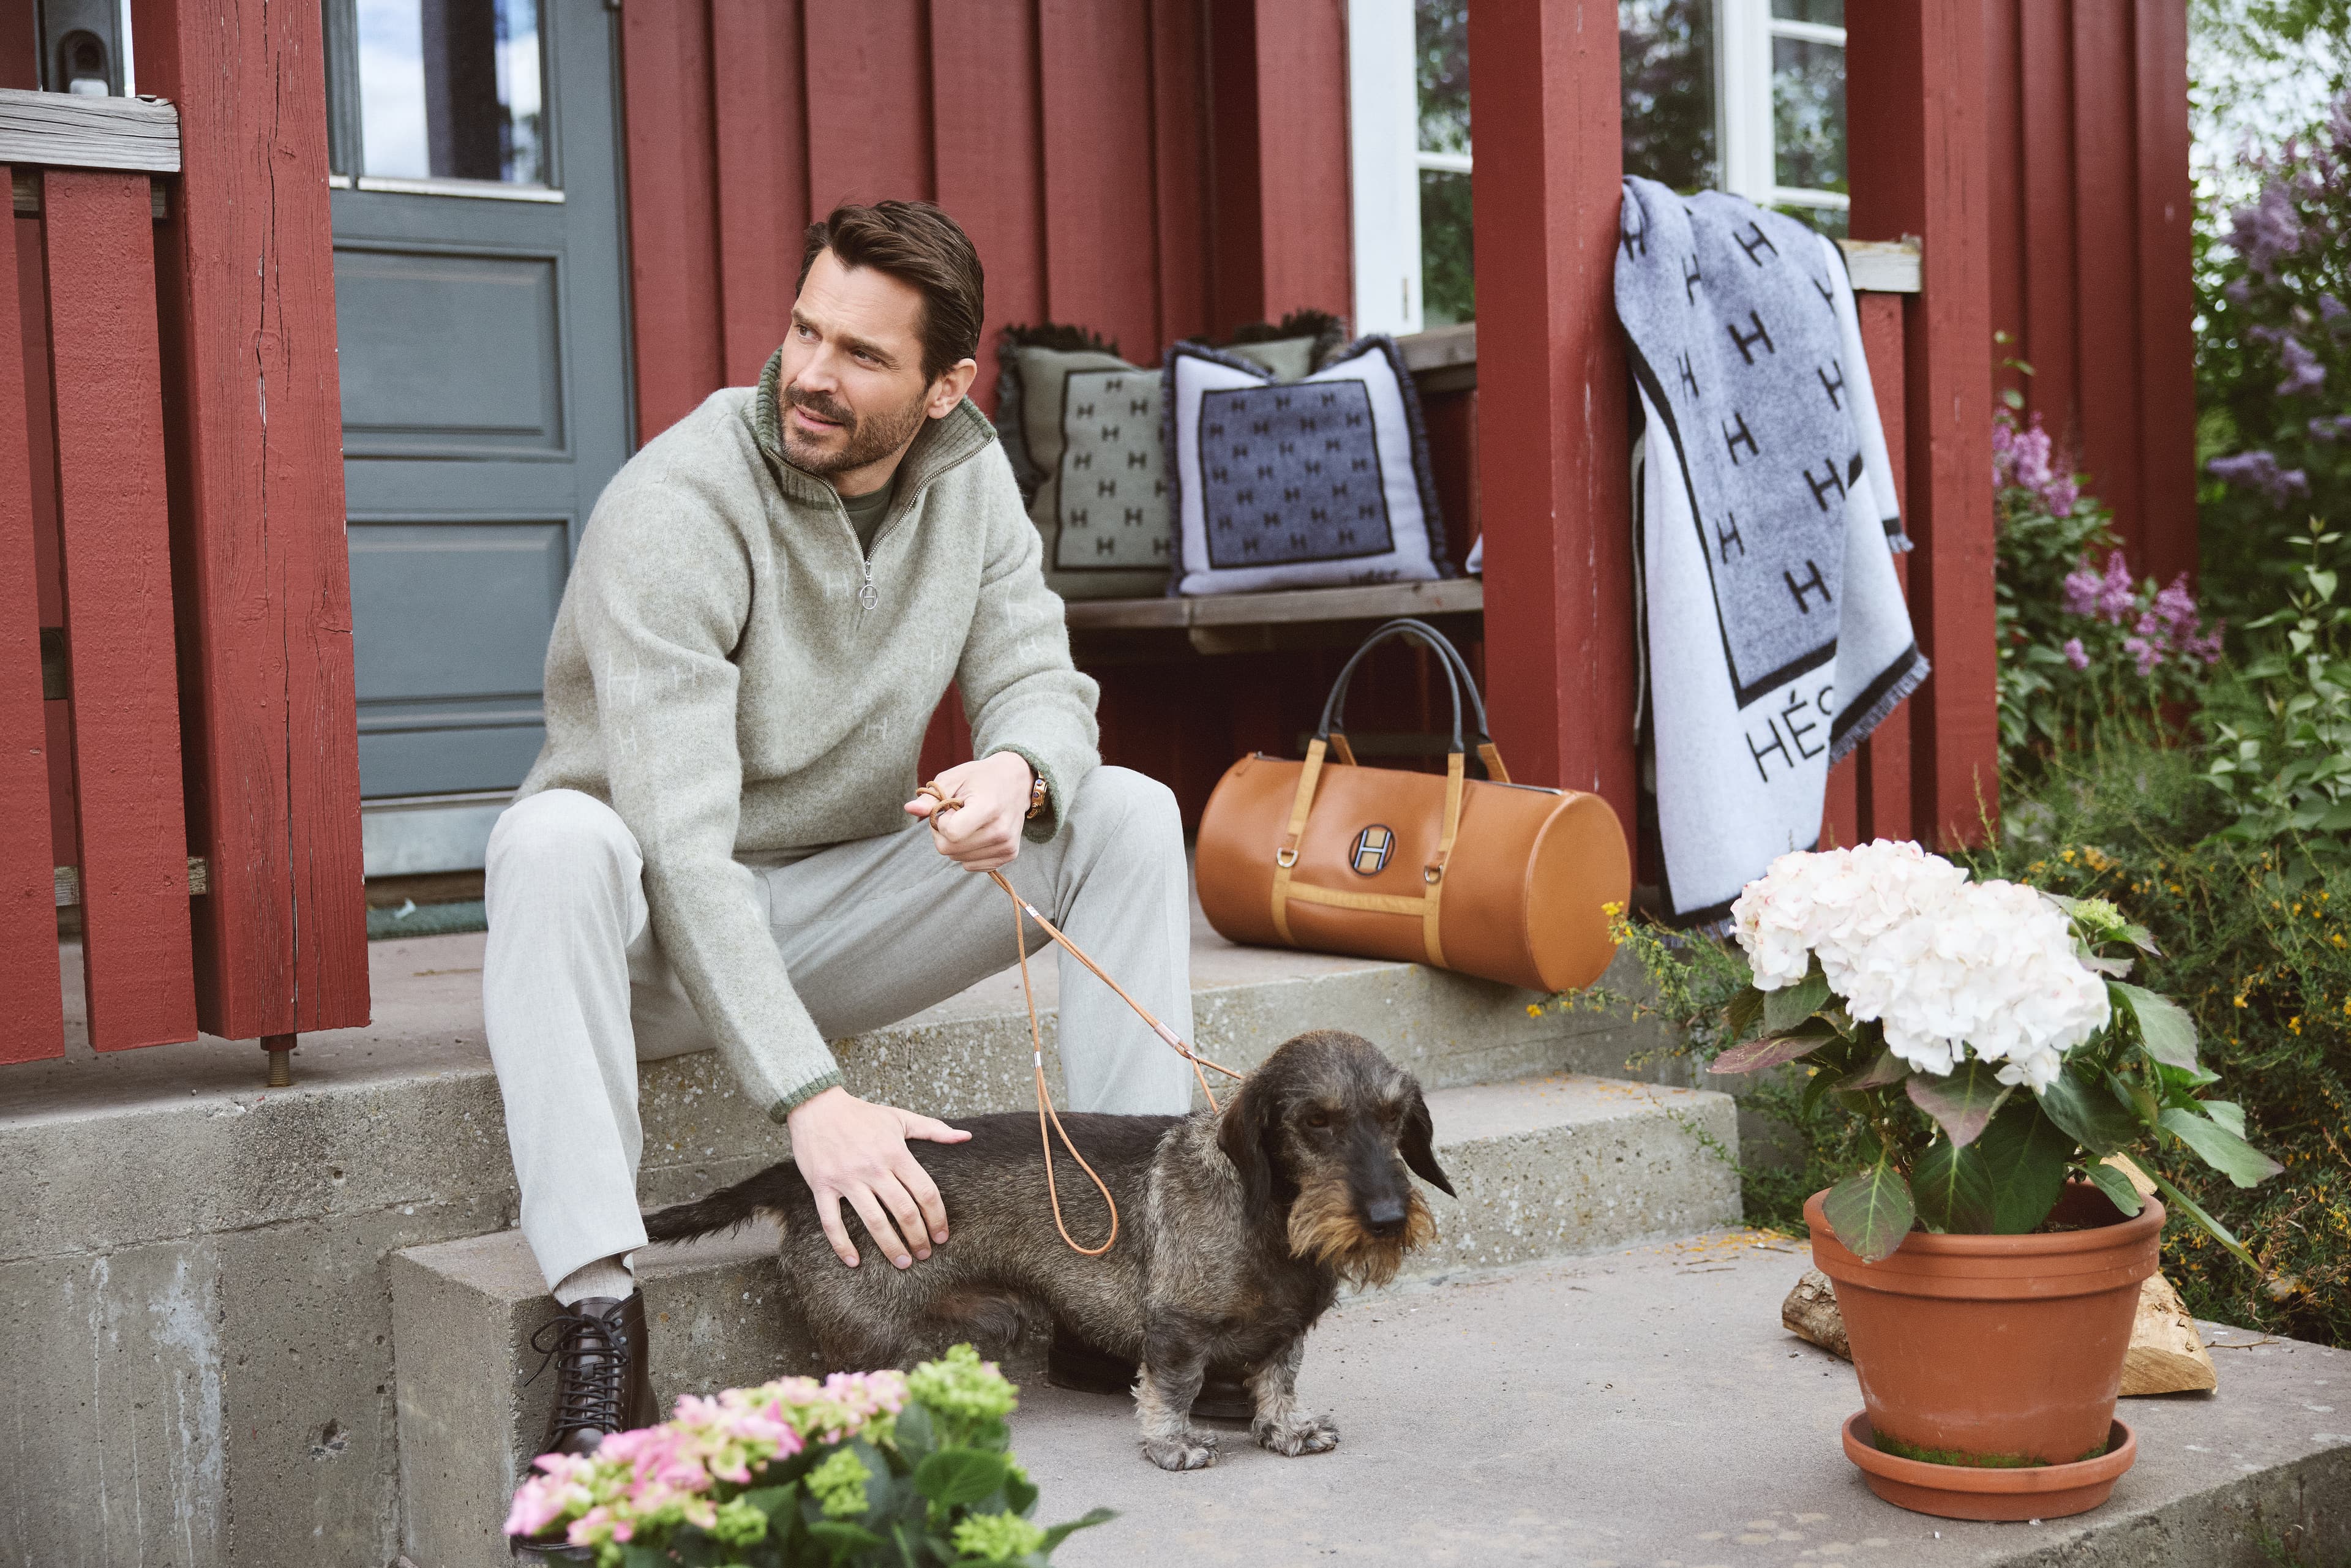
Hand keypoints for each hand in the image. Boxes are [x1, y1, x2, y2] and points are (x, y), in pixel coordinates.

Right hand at [786, 1086, 971, 1267]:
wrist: (816, 1105)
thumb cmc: (862, 1114)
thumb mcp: (900, 1117)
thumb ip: (933, 1129)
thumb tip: (966, 1137)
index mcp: (895, 1152)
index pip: (924, 1191)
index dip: (937, 1217)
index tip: (943, 1236)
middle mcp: (873, 1168)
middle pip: (903, 1211)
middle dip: (918, 1237)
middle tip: (925, 1254)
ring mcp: (846, 1178)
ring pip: (873, 1221)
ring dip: (890, 1246)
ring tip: (903, 1262)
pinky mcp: (822, 1186)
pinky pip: (831, 1222)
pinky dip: (842, 1245)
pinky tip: (854, 1262)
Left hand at [904, 751, 1033, 871]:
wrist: (1016, 782)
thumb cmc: (980, 778)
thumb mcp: (954, 779)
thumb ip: (931, 797)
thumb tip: (909, 809)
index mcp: (988, 808)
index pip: (951, 833)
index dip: (942, 822)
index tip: (950, 808)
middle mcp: (1000, 831)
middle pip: (950, 849)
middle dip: (944, 833)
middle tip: (957, 815)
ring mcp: (1006, 845)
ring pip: (959, 859)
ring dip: (956, 843)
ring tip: (970, 822)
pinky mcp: (1009, 855)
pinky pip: (971, 865)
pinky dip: (968, 852)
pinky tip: (978, 833)